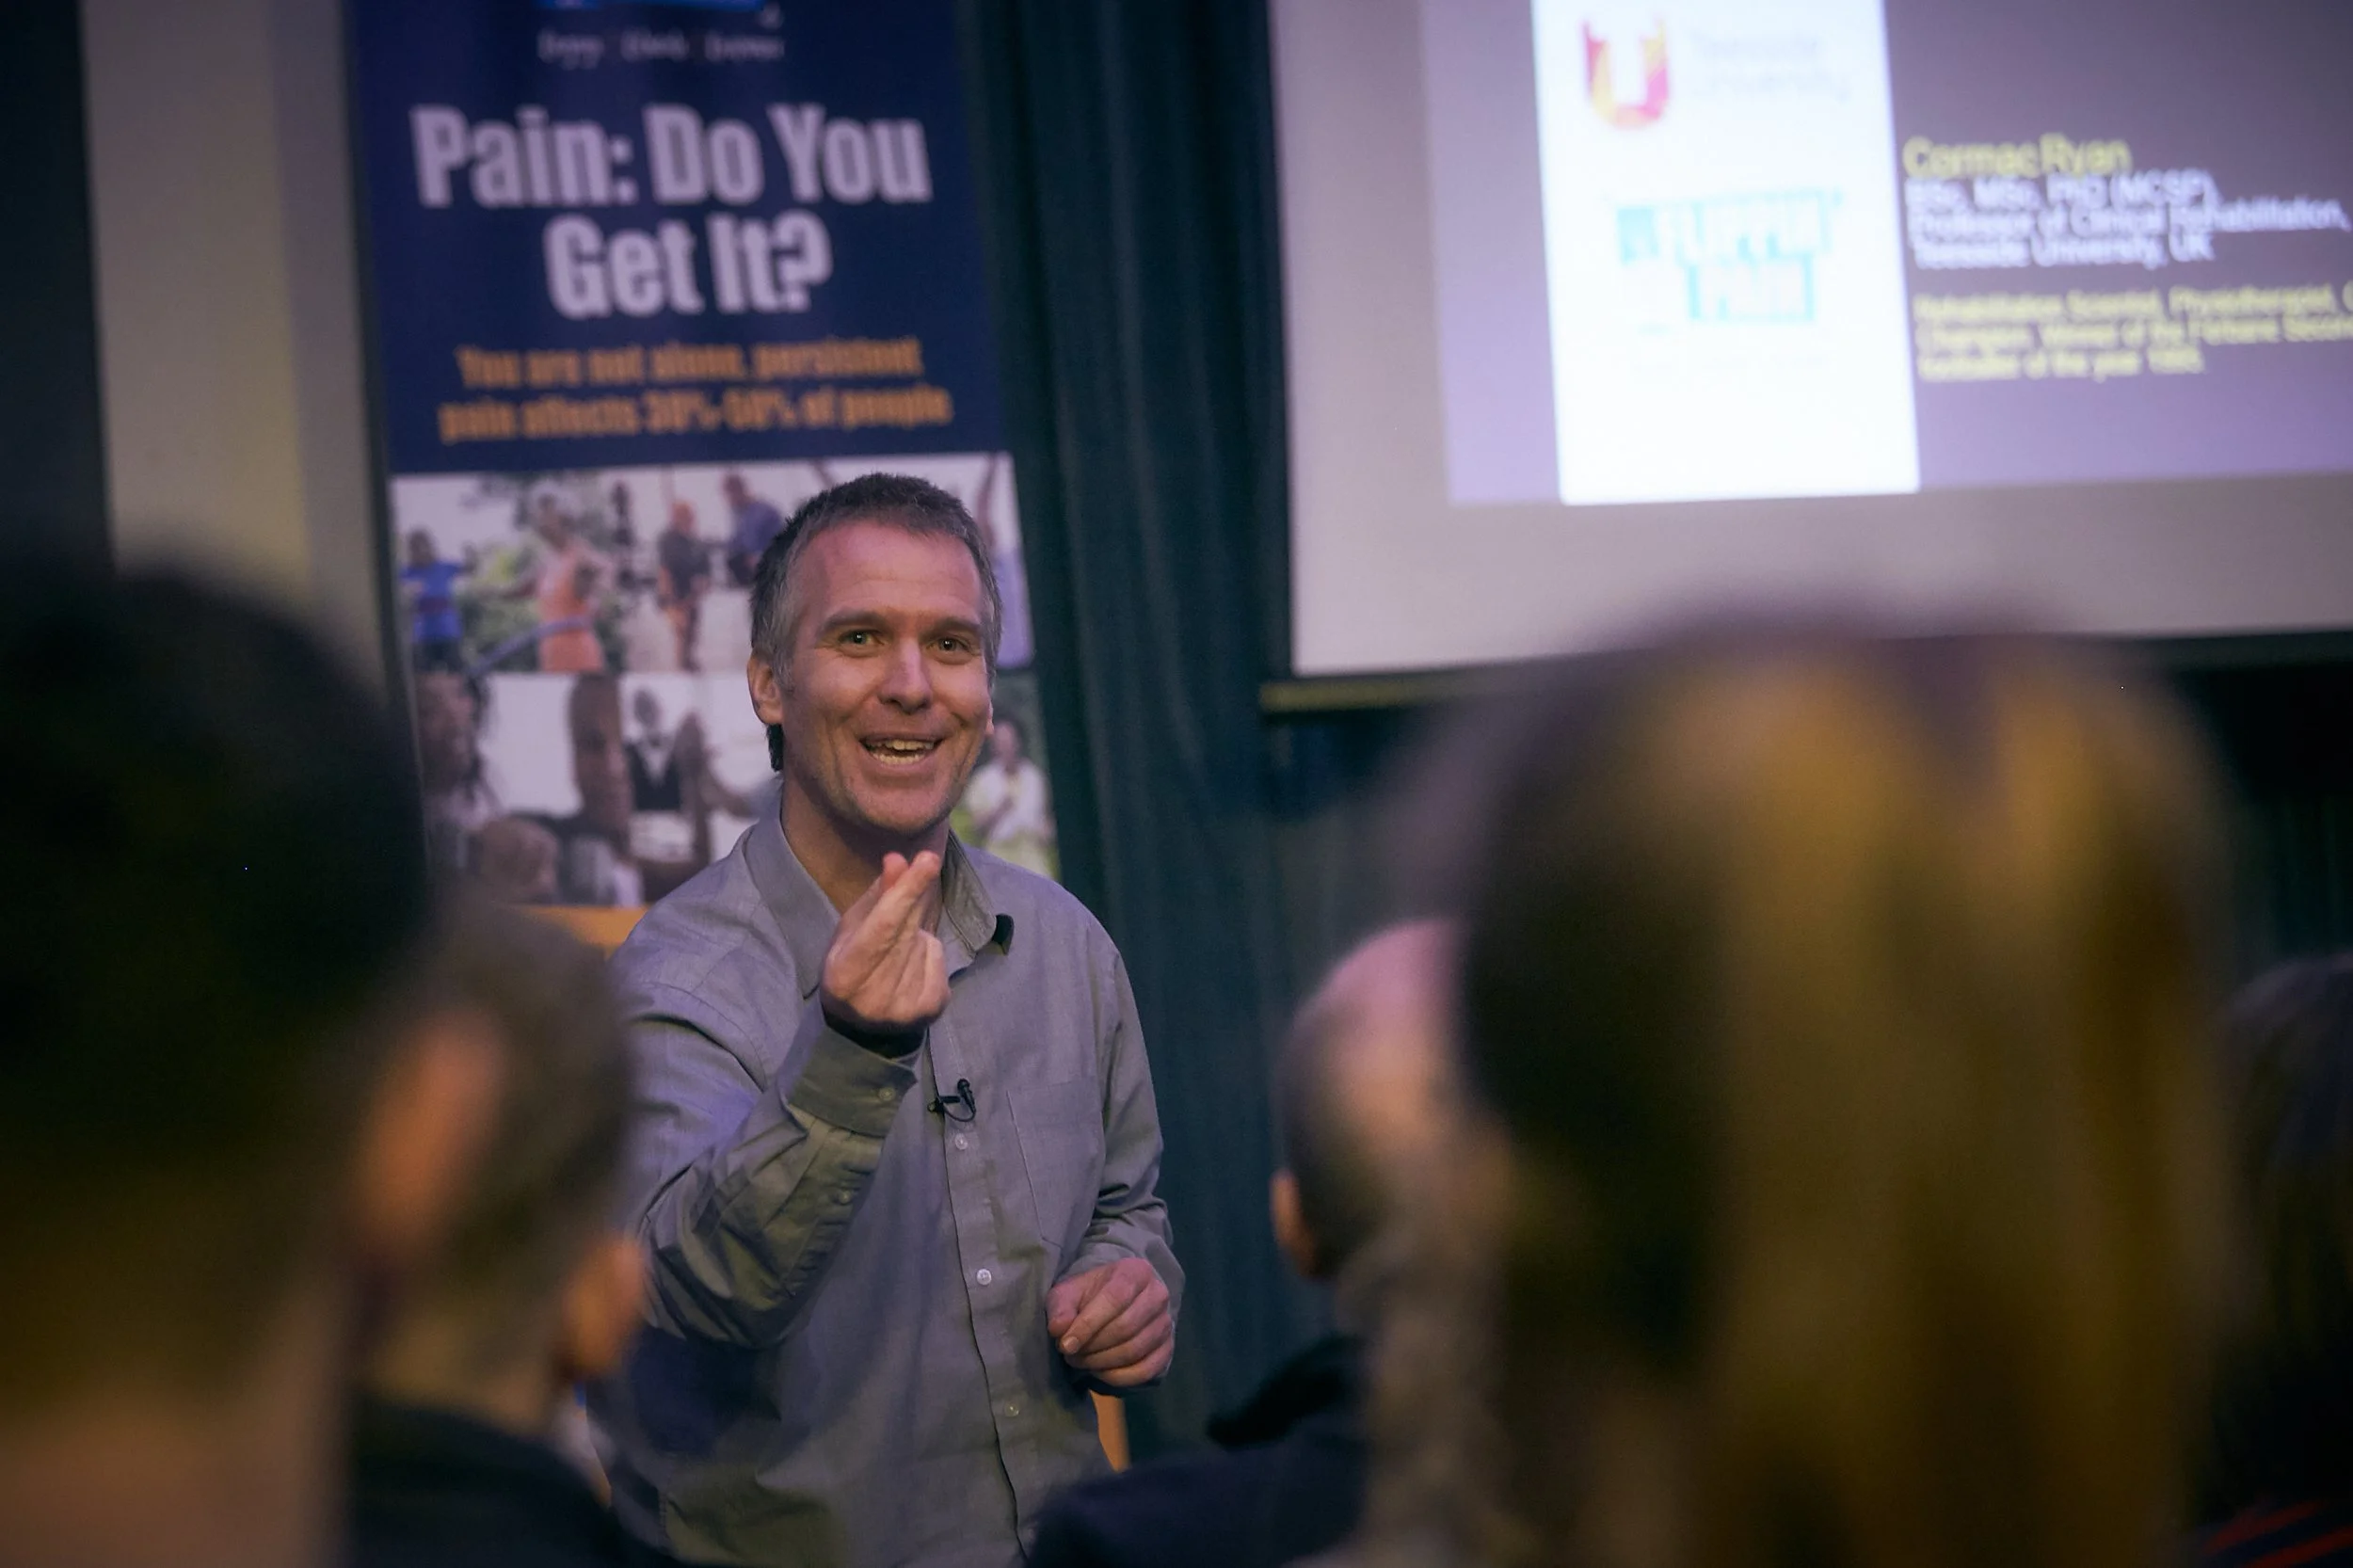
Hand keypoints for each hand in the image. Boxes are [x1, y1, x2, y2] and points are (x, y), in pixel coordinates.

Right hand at [819, 852, 947, 1032]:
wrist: (862, 1028)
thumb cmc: (852, 966)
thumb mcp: (852, 931)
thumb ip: (877, 895)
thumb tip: (897, 858)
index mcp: (844, 977)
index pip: (883, 927)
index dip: (905, 892)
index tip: (929, 859)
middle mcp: (874, 997)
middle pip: (907, 931)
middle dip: (915, 895)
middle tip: (925, 864)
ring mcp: (905, 1008)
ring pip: (925, 942)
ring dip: (916, 934)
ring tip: (896, 950)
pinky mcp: (931, 1010)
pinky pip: (939, 959)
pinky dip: (929, 952)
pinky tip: (912, 966)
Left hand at [1046, 1259, 1172, 1387]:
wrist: (1111, 1305)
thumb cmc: (1087, 1297)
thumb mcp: (1067, 1294)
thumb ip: (1060, 1308)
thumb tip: (1059, 1329)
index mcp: (1136, 1272)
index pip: (1115, 1298)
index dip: (1088, 1324)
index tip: (1065, 1344)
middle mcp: (1158, 1294)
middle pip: (1125, 1327)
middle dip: (1092, 1346)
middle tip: (1070, 1355)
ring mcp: (1166, 1323)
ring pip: (1134, 1351)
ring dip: (1101, 1363)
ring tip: (1080, 1361)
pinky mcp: (1167, 1349)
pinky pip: (1145, 1371)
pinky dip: (1117, 1377)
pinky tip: (1099, 1371)